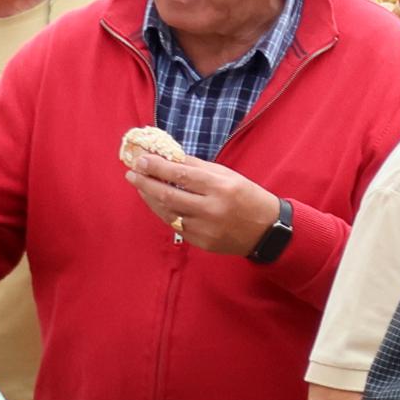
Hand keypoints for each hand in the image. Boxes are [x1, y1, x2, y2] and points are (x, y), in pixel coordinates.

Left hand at [127, 151, 283, 255]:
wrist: (267, 230)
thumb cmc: (248, 197)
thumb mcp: (228, 176)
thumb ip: (198, 167)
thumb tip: (169, 157)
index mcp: (221, 188)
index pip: (182, 175)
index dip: (158, 167)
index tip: (141, 160)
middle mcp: (212, 209)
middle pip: (169, 195)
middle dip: (146, 183)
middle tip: (132, 173)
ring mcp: (205, 228)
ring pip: (167, 212)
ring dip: (150, 198)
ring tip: (140, 186)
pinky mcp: (201, 242)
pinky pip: (176, 225)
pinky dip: (164, 212)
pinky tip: (157, 202)